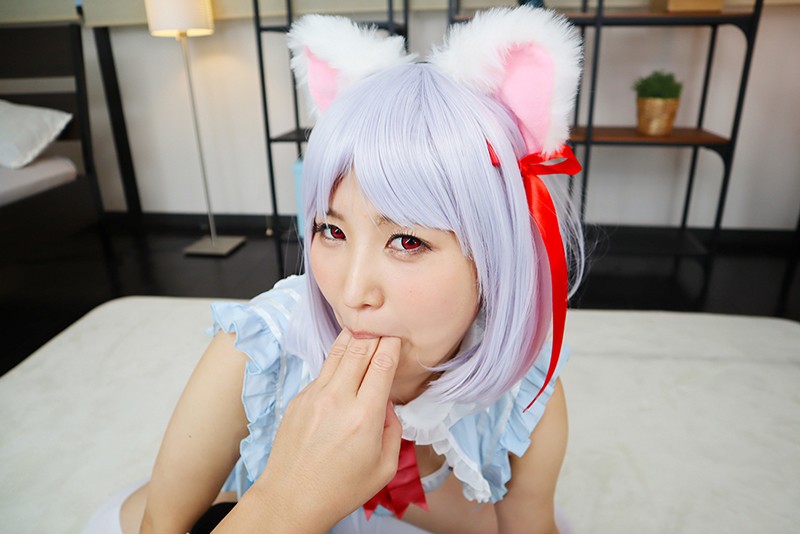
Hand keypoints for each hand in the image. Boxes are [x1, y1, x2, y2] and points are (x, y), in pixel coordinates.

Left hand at [215, 330, 401, 532]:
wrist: (291, 498)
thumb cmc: (340, 489)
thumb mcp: (384, 467)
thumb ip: (393, 430)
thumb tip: (386, 404)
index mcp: (364, 417)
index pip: (382, 364)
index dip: (392, 345)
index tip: (398, 336)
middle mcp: (338, 400)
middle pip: (359, 350)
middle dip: (374, 334)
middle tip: (383, 325)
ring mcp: (314, 397)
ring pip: (337, 353)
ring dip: (353, 338)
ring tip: (364, 328)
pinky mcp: (298, 399)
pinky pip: (322, 372)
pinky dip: (336, 361)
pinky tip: (344, 358)